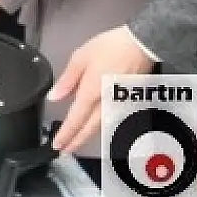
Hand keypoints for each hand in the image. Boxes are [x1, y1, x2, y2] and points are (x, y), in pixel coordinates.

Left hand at [48, 26, 155, 153]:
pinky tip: (94, 130)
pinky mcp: (128, 103)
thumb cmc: (111, 47)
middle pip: (88, 130)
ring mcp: (119, 105)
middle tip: (64, 151)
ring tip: (75, 143)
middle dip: (75, 142)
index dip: (65, 135)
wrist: (142, 44)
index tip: (56, 145)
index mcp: (91, 92)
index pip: (75, 120)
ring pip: (101, 129)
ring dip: (86, 138)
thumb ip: (67, 79)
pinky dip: (100, 130)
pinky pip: (111, 122)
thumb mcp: (81, 57)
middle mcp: (106, 104)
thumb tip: (54, 96)